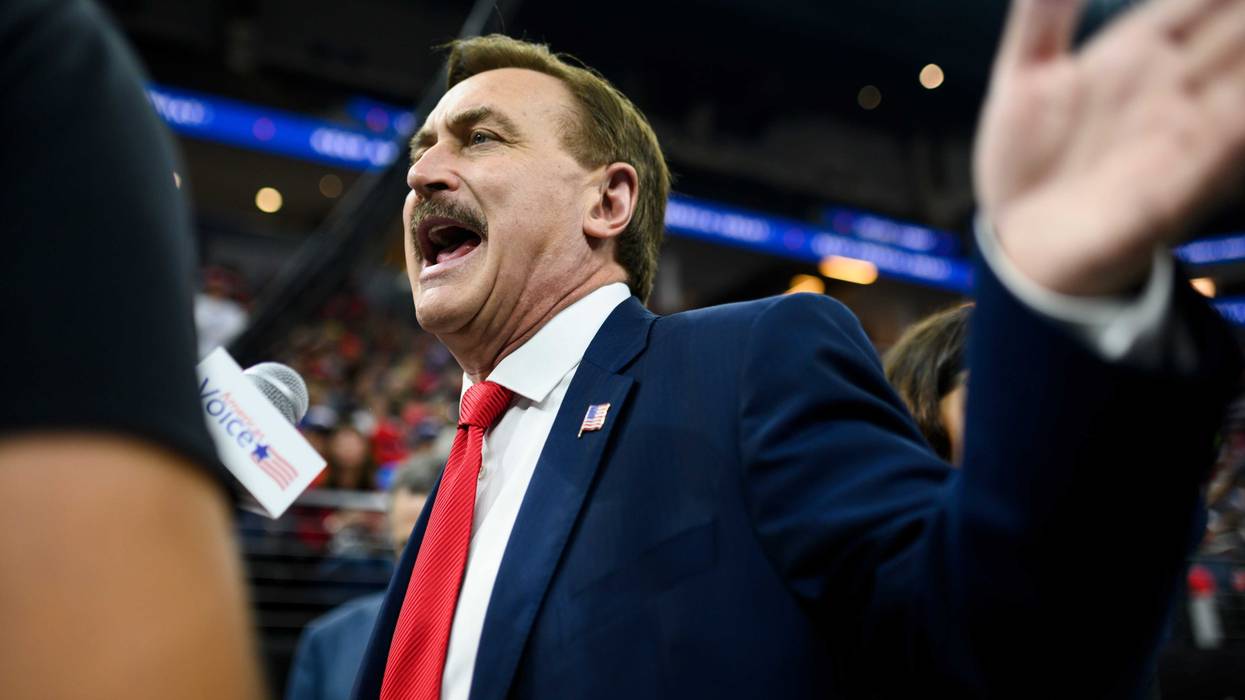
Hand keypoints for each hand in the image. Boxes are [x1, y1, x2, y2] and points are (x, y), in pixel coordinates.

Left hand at [975, 0, 1244, 295]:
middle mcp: (1170, 85)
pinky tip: (1237, 109)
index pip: (1195, 0)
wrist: (1022, 243)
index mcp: (1135, 52)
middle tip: (1242, 12)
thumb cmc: (1028, 160)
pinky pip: (1230, 141)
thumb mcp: (1023, 79)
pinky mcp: (1180, 182)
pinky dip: (1238, 121)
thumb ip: (1042, 17)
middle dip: (1239, 18)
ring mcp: (1182, 130)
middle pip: (1231, 31)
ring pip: (1239, 78)